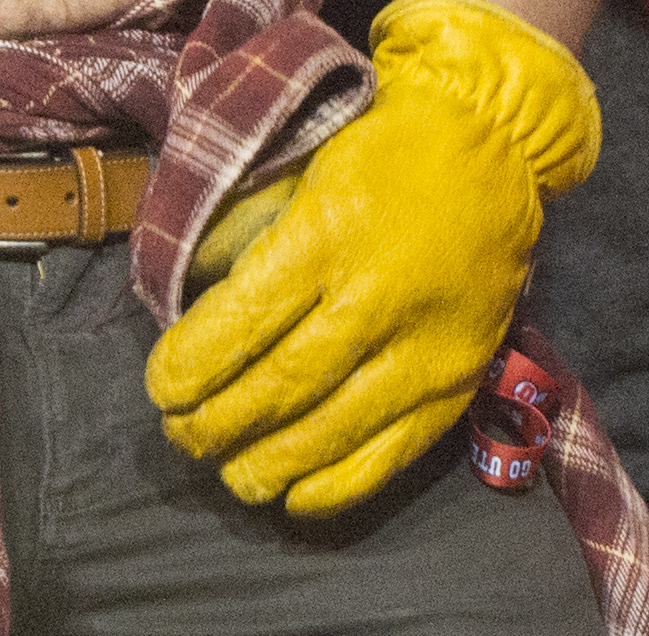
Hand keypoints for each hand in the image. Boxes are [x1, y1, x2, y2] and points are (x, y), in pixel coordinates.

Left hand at [147, 0, 598, 513]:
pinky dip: (340, 483)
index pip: (246, 318)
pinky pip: (396, 452)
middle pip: (285, 383)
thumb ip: (245, 234)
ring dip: (271, 461)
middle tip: (179, 436)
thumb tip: (187, 300)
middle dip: (221, 421)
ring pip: (335, 427)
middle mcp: (377, 299)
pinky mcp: (459, 381)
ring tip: (226, 473)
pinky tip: (295, 497)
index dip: (196, 365)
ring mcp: (426, 347)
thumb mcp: (296, 167)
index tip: (159, 389)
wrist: (489, 151)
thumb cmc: (375, 153)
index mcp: (326, 235)